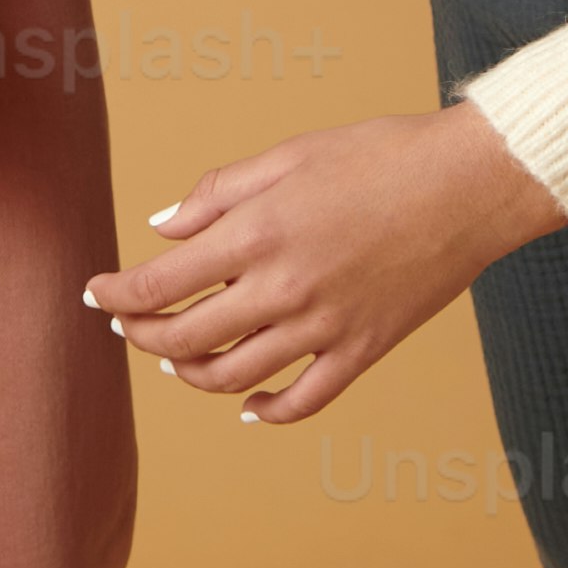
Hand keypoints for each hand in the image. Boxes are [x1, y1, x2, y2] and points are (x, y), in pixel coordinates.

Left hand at [85, 109, 567, 418]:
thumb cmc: (381, 155)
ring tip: (177, 362)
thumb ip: (217, 194)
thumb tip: (163, 231)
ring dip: (191, 375)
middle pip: (184, 338)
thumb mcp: (289, 154)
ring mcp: (324, 327)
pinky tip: (248, 406)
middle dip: (143, 337)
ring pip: (233, 377)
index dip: (116, 295)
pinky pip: (303, 401)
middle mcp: (282, 288)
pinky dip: (267, 412)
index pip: (158, 282)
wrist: (471, 184)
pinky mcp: (363, 350)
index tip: (95, 294)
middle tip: (129, 327)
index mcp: (256, 233)